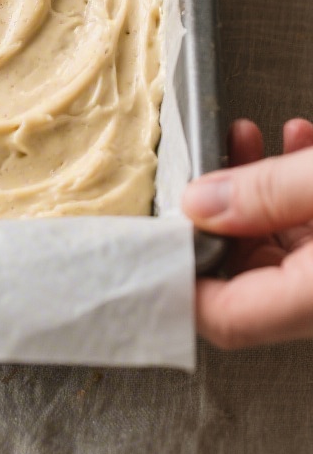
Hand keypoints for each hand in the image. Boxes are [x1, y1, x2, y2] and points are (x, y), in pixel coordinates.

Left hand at [182, 118, 312, 347]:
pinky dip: (295, 192)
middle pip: (247, 273)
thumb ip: (266, 193)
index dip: (181, 275)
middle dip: (220, 209)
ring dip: (257, 189)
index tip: (156, 229)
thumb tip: (199, 201)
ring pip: (278, 246)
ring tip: (245, 136)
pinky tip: (296, 142)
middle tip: (207, 158)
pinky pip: (310, 234)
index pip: (225, 317)